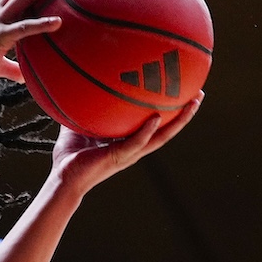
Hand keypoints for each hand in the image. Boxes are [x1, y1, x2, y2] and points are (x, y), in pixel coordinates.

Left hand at [49, 92, 203, 194]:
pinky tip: (155, 117)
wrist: (62, 178)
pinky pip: (136, 143)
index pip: (156, 125)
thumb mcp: (79, 124)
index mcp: (129, 142)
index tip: (183, 94)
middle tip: (199, 95)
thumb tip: (80, 83)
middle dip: (184, 114)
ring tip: (191, 103)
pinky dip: (147, 131)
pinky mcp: (119, 157)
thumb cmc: (70, 156)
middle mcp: (134, 148)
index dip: (170, 112)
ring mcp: (129, 154)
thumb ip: (84, 107)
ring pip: (161, 137)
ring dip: (178, 121)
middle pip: (168, 130)